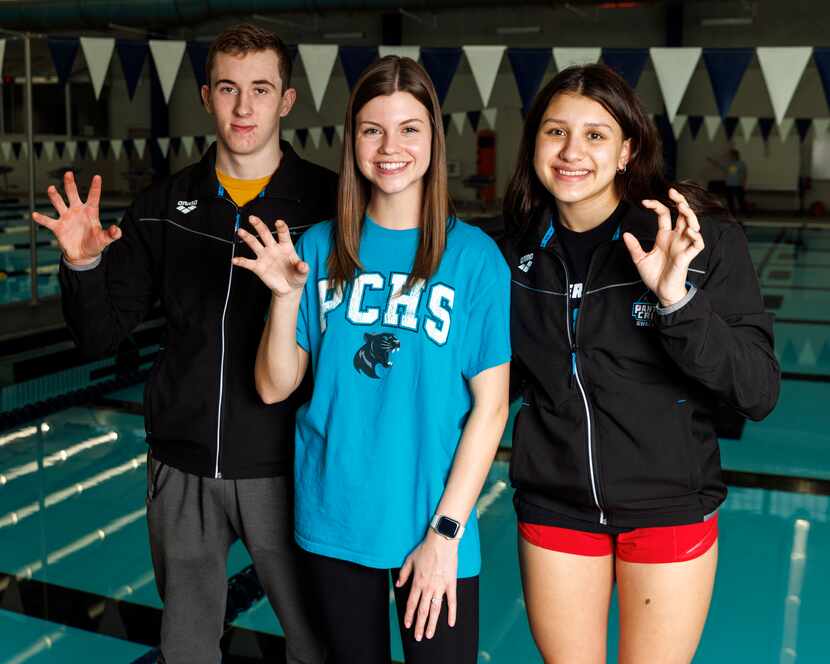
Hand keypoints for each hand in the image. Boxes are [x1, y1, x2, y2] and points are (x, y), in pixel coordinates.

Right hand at [32, 172, 120, 264]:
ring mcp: (66, 218)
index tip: (97, 176)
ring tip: (51, 188)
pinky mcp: (58, 227)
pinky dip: (41, 218)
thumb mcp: (105, 239)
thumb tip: (117, 230)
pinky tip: (35, 215)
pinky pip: (47, 221)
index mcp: (90, 213)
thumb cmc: (95, 244)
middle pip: (73, 194)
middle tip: (68, 173)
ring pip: (59, 203)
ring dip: (55, 196)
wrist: (83, 255)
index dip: (95, 187)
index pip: (93, 197)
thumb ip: (111, 234)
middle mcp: (77, 211)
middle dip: (70, 184)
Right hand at [232, 216, 308, 296]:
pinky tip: (235, 260)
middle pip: (265, 234)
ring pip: (254, 243)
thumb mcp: (303, 273)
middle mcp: (273, 248)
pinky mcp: (258, 267)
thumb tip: (303, 265)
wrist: (288, 288)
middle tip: (253, 218)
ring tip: (241, 231)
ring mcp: (264, 256)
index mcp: (286, 247)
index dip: (281, 227)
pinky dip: (240, 261)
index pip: (283, 234)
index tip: (279, 222)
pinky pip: (248, 262)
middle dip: (259, 225)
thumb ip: (303, 268)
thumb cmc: (296, 276)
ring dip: (247, 237)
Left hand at [397, 529, 458, 640]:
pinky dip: (452, 613)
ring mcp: (440, 587)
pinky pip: (452, 602)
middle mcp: (428, 587)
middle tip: (418, 637)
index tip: (408, 626)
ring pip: (435, 610)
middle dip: (419, 625)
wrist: (441, 541)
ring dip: (432, 624)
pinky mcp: (451, 584)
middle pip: (422, 611)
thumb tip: (398, 585)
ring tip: (429, 635)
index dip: (409, 616)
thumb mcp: (409, 560)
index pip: (412, 604)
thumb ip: (403, 574)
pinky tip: (450, 623)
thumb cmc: (425, 549)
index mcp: (417, 582)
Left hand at [623, 188, 704, 306]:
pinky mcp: (688, 256)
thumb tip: (625, 234)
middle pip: (683, 215)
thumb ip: (634, 246)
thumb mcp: (640, 259)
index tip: (645, 202)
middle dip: (680, 201)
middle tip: (673, 192)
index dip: (657, 205)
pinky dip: (696, 237)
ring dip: (690, 215)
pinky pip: (697, 244)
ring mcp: (683, 246)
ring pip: (693, 225)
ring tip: (682, 207)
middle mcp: (676, 238)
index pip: (665, 214)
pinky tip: (690, 231)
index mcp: (665, 236)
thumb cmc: (654, 276)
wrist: (661, 291)